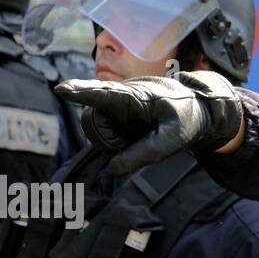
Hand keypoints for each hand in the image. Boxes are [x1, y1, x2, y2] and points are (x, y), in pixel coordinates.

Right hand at [55, 70, 244, 173]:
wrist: (198, 106)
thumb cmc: (187, 119)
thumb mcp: (173, 140)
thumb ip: (145, 153)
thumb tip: (114, 168)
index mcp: (136, 97)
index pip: (104, 94)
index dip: (81, 92)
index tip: (61, 89)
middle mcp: (120, 97)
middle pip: (93, 121)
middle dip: (106, 138)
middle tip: (134, 142)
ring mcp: (116, 104)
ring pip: (97, 127)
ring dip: (113, 139)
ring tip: (140, 135)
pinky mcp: (117, 113)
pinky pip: (105, 130)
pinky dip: (117, 139)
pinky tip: (135, 135)